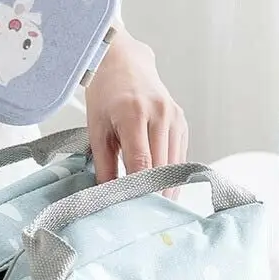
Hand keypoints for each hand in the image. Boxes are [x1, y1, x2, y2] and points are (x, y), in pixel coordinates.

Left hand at [85, 28, 187, 196]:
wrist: (123, 62)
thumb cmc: (105, 94)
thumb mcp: (96, 128)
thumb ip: (103, 165)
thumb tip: (107, 196)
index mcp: (134, 113)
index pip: (141, 162)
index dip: (138, 190)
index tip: (132, 211)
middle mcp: (160, 114)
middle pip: (162, 167)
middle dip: (152, 194)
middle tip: (142, 217)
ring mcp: (175, 117)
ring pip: (175, 165)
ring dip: (165, 187)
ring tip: (152, 207)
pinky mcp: (182, 122)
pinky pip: (179, 156)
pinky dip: (170, 173)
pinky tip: (160, 186)